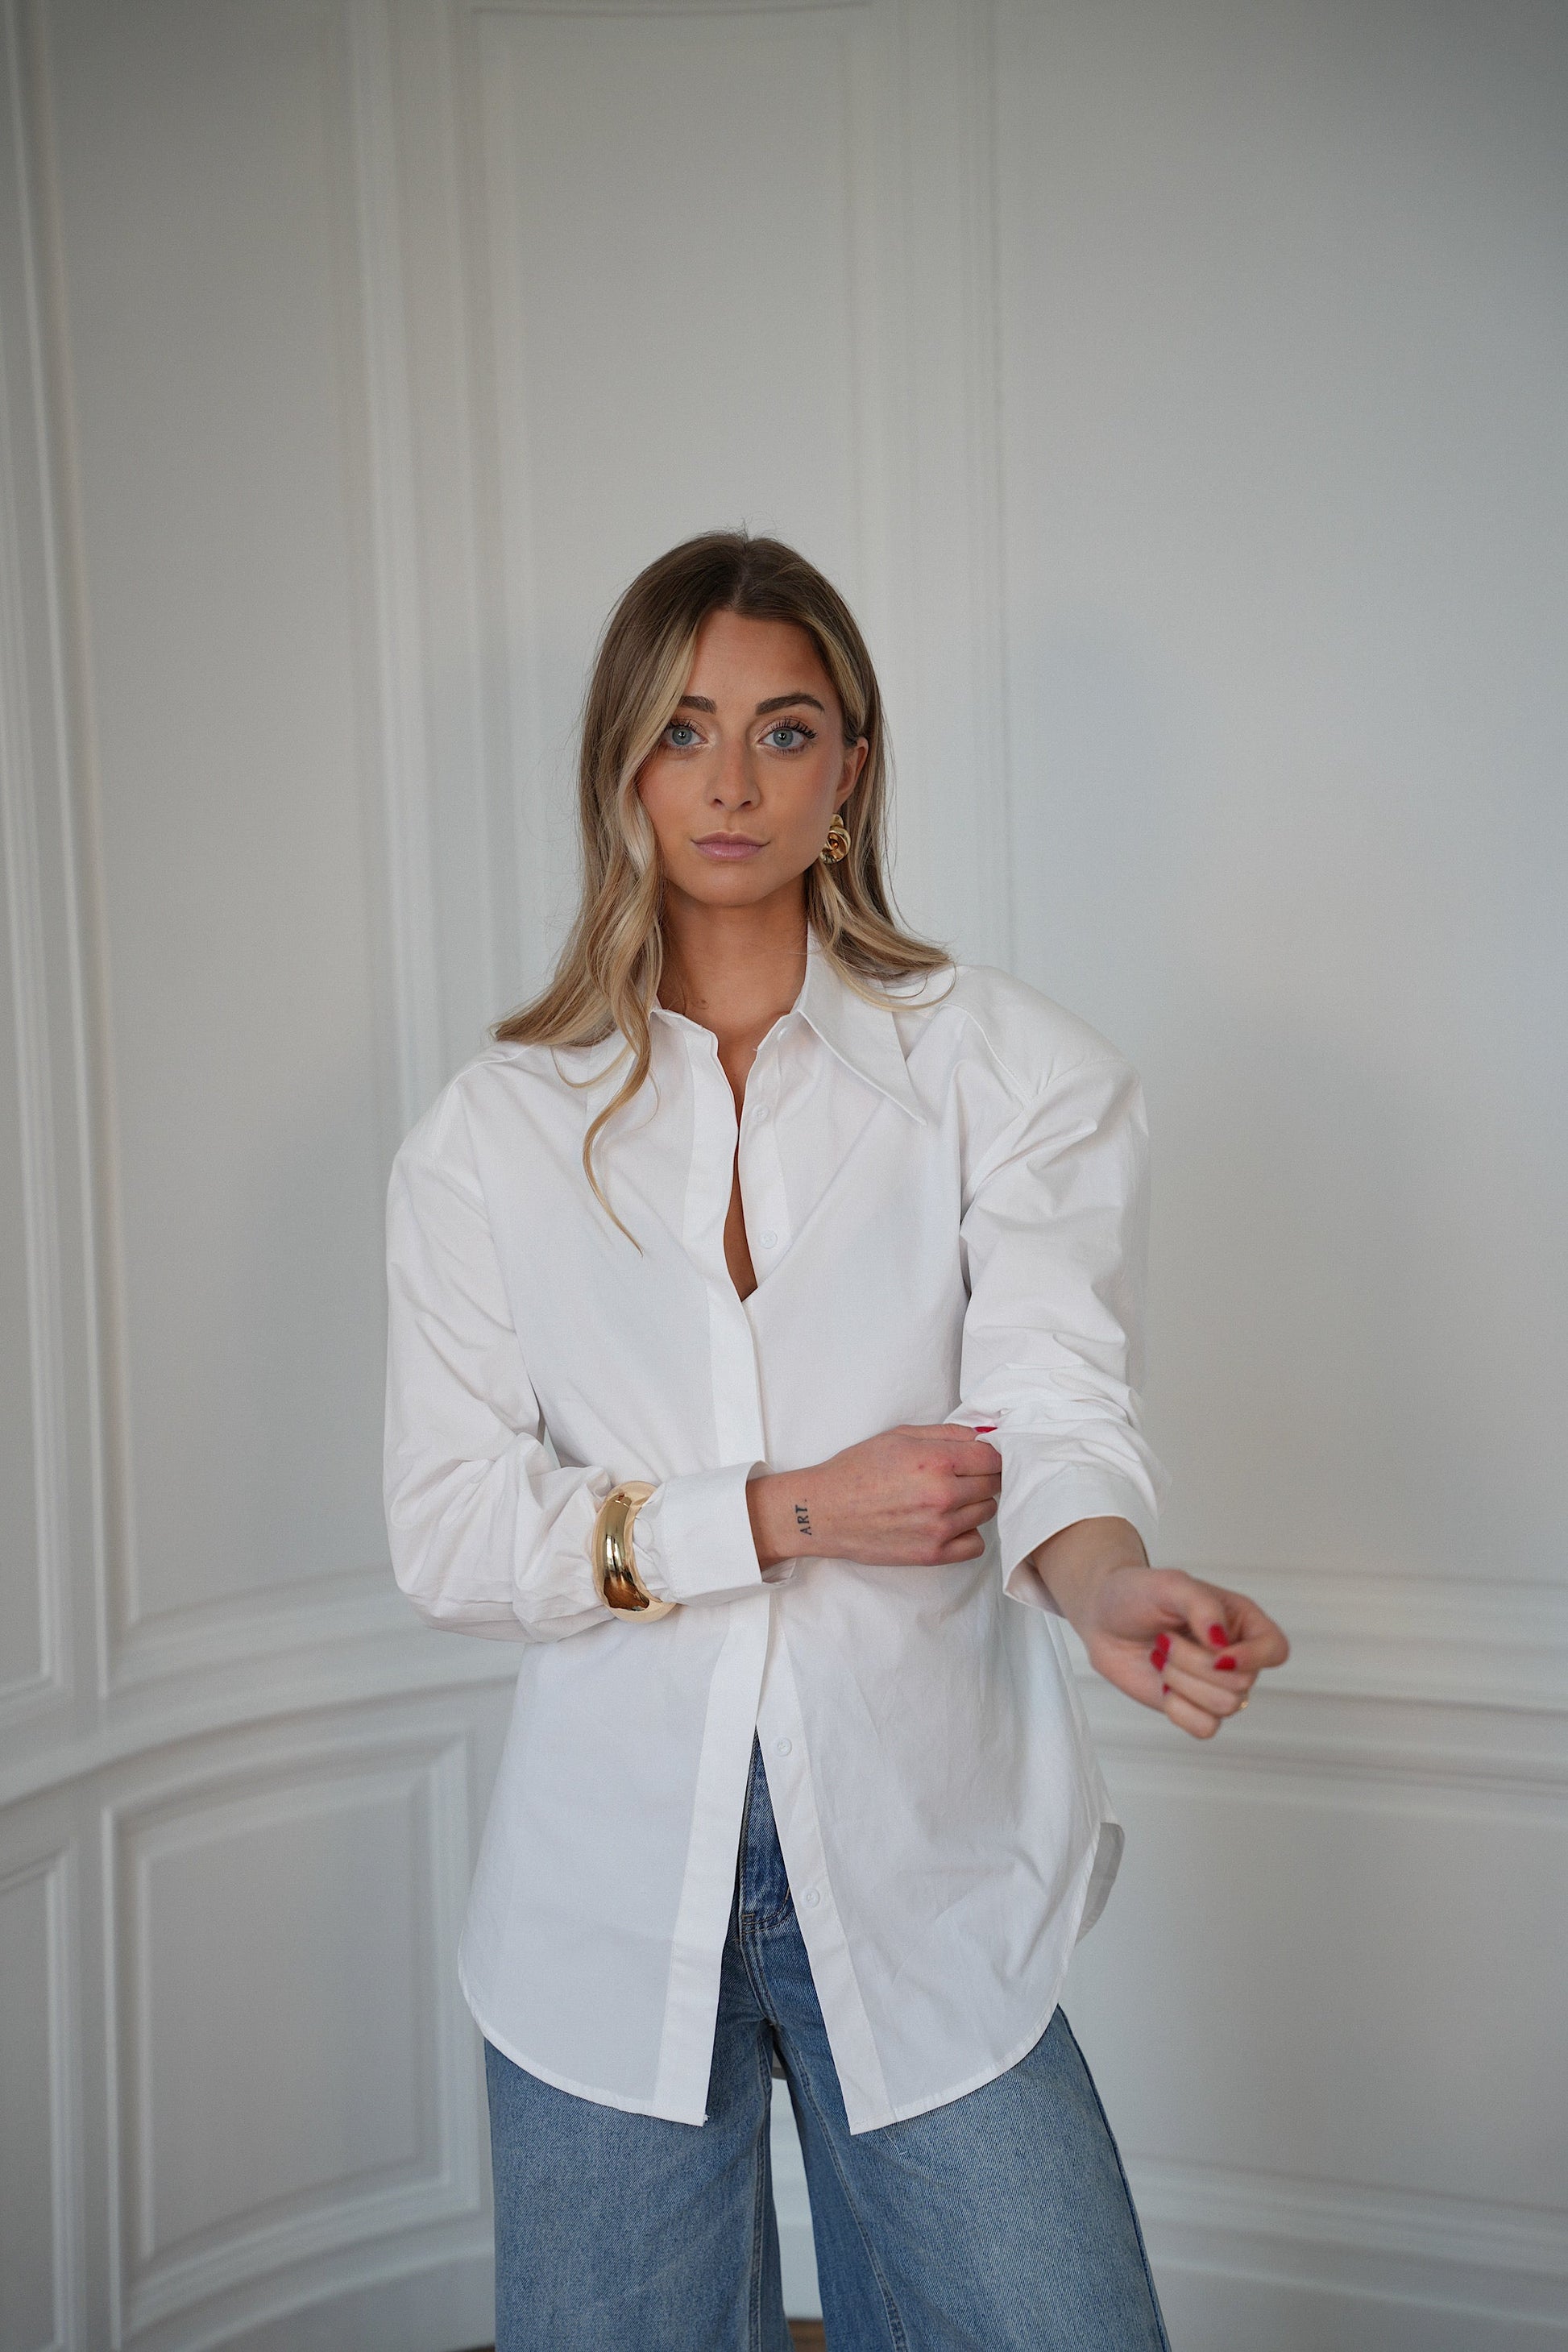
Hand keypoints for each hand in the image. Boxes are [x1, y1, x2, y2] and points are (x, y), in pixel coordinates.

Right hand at [747, 1424, 1002, 1570]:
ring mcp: (940, 1528)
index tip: (981, 1456)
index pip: (993, 1457)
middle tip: (963, 1475)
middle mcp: (943, 1495)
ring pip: (987, 1512)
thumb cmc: (857, 1469)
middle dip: (983, 1476)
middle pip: (994, 1484)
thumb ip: (945, 1434)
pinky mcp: (933, 1554)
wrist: (824, 1512)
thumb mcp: (899, 1436)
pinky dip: (968, 1533)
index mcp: (936, 1460)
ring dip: (975, 1503)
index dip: (991, 1453)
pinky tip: (949, 1523)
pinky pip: (976, 1544)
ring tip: (949, 1498)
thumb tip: (981, 1436)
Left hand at [1059, 1551, 1290, 1737]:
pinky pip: (1205, 1728)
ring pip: (1224, 1707)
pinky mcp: (1193, 1708)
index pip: (1276, 1649)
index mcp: (1241, 1622)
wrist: (1103, 1619)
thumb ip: (1201, 1605)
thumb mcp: (1170, 1584)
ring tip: (1161, 1656)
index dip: (1253, 1658)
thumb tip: (1222, 1642)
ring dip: (1181, 1681)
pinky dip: (1178, 1709)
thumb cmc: (1138, 1595)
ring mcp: (1215, 1685)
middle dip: (1193, 1663)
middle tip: (1164, 1639)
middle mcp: (1235, 1656)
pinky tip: (1163, 1686)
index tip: (1215, 1652)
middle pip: (1241, 1683)